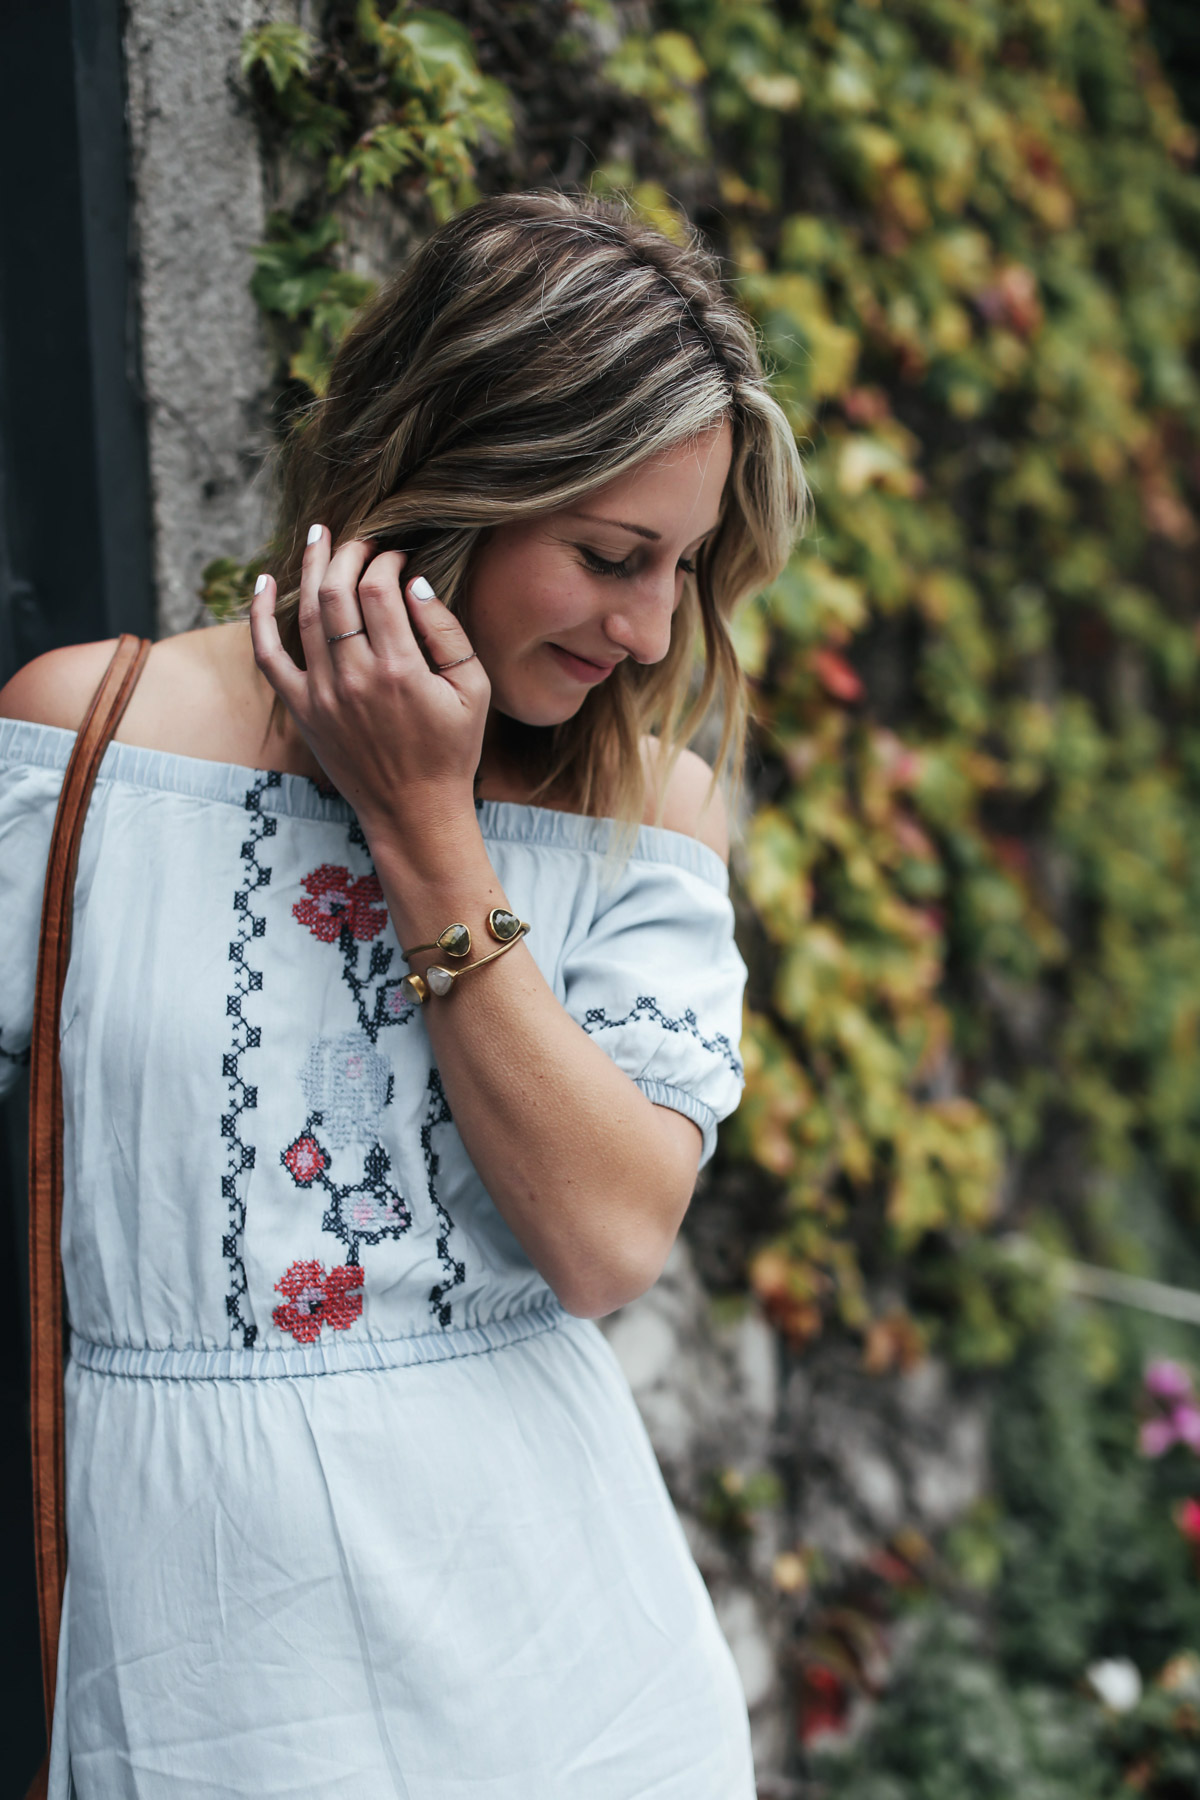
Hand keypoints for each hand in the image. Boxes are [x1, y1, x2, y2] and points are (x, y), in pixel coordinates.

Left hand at [250, 529, 489, 853]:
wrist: (413, 810)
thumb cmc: (451, 750)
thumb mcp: (473, 691)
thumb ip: (447, 634)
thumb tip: (414, 583)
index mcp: (400, 670)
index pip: (379, 589)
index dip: (385, 560)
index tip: (397, 555)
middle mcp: (355, 678)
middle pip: (337, 592)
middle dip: (348, 553)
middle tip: (360, 538)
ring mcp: (322, 694)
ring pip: (305, 613)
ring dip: (310, 568)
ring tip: (319, 538)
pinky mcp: (302, 710)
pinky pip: (267, 655)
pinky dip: (260, 616)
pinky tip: (264, 582)